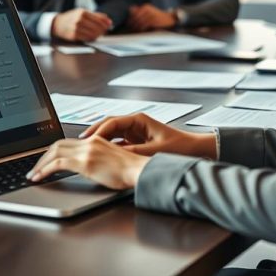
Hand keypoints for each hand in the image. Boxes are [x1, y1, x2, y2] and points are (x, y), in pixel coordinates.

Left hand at [27, 137, 149, 188]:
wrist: (140, 171)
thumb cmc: (131, 171)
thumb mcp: (110, 161)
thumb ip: (96, 161)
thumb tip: (86, 169)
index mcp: (95, 141)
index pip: (67, 142)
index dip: (52, 151)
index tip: (45, 160)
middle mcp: (89, 142)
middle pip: (57, 145)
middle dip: (42, 157)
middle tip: (34, 168)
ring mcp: (86, 151)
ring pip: (54, 152)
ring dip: (40, 164)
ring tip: (33, 175)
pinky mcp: (85, 162)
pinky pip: (57, 164)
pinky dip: (44, 170)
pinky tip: (38, 178)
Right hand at [51, 9, 112, 41]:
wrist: (57, 24)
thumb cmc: (72, 18)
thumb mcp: (82, 12)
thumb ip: (96, 15)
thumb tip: (108, 21)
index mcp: (82, 12)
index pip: (99, 19)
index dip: (106, 23)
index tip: (109, 25)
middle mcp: (79, 19)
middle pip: (97, 27)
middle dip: (103, 30)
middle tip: (104, 31)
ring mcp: (76, 28)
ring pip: (93, 34)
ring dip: (98, 35)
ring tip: (99, 34)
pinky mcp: (74, 35)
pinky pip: (87, 38)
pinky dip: (91, 38)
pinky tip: (92, 37)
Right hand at [80, 113, 216, 158]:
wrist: (195, 150)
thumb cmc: (179, 146)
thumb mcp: (155, 151)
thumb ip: (135, 152)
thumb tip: (116, 155)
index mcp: (139, 120)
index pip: (112, 122)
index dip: (98, 131)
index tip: (88, 139)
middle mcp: (135, 123)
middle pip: (108, 126)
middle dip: (94, 134)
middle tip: (80, 142)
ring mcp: (134, 132)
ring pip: (111, 135)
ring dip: (100, 141)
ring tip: (86, 149)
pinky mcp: (136, 141)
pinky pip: (118, 143)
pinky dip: (109, 148)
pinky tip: (101, 156)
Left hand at [126, 4, 176, 31]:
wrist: (169, 18)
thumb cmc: (157, 17)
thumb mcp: (149, 12)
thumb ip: (140, 11)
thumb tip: (130, 9)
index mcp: (145, 7)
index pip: (134, 13)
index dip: (130, 19)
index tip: (128, 24)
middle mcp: (147, 9)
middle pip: (136, 17)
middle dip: (132, 24)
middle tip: (131, 29)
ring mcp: (150, 14)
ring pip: (140, 22)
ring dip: (136, 27)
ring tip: (135, 31)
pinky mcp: (153, 20)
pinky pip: (145, 25)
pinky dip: (142, 28)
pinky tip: (141, 31)